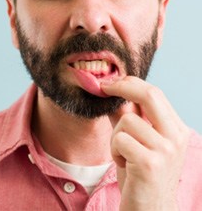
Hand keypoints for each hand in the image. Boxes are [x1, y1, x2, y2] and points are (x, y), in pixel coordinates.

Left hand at [101, 76, 189, 210]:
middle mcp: (176, 137)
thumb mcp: (137, 141)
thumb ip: (128, 117)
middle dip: (122, 86)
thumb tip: (111, 92)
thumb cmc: (141, 173)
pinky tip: (124, 164)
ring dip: (115, 136)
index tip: (111, 82)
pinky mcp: (149, 164)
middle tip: (104, 87)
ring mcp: (165, 150)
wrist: (150, 210)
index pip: (155, 93)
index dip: (130, 83)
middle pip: (149, 95)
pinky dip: (114, 151)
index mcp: (176, 129)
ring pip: (127, 121)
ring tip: (122, 154)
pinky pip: (120, 139)